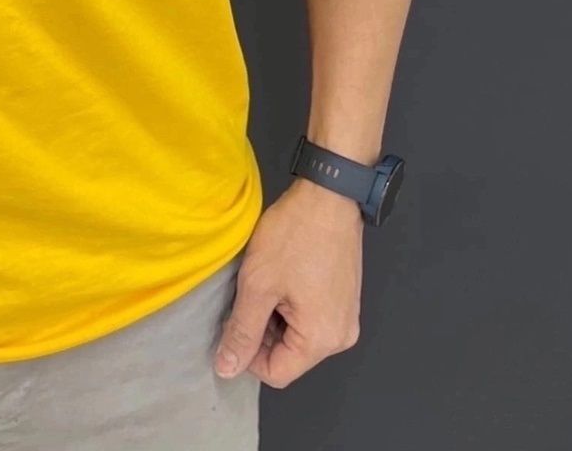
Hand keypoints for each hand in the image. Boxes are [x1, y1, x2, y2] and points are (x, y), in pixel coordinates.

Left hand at [214, 177, 363, 387]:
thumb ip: (242, 331)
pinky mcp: (342, 299)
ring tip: (263, 281)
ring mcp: (344, 317)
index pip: (276, 373)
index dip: (247, 355)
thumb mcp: (258, 284)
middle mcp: (340, 336)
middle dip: (260, 331)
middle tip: (246, 295)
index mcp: (322, 340)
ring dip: (272, 315)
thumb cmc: (295, 236)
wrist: (327, 197)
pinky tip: (278, 276)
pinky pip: (309, 317)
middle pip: (288, 355)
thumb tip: (226, 368)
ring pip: (296, 335)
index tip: (231, 323)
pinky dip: (287, 304)